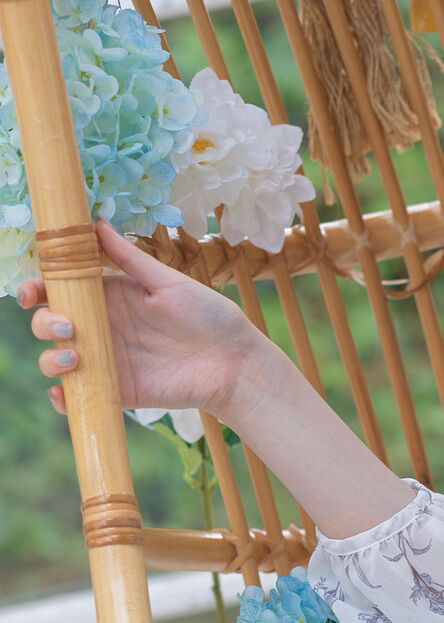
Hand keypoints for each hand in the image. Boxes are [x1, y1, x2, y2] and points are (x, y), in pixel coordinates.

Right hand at [22, 216, 271, 424]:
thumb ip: (129, 258)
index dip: (36, 290)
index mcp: (109, 297)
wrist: (235, 363)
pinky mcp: (118, 392)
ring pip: (56, 361)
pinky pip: (78, 398)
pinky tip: (64, 396)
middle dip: (45, 324)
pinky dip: (63, 399)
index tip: (30, 293)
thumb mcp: (168, 282)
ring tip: (73, 359)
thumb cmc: (209, 316)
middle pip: (51, 324)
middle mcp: (102, 328)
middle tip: (70, 327)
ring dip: (50, 360)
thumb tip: (94, 223)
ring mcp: (107, 361)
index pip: (59, 290)